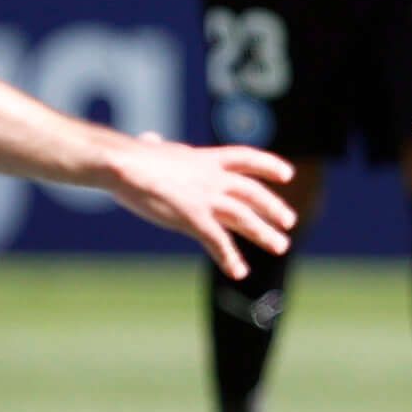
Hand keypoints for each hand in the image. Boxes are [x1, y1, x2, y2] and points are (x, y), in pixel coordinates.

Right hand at [102, 141, 296, 274]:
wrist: (122, 164)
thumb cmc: (130, 157)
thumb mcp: (152, 149)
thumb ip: (158, 148)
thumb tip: (150, 139)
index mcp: (205, 159)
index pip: (246, 158)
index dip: (269, 165)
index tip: (288, 174)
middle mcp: (212, 178)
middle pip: (252, 192)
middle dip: (272, 207)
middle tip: (290, 221)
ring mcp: (205, 198)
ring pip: (244, 217)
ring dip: (263, 233)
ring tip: (281, 247)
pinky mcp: (193, 219)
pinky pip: (218, 242)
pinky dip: (230, 258)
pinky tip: (239, 272)